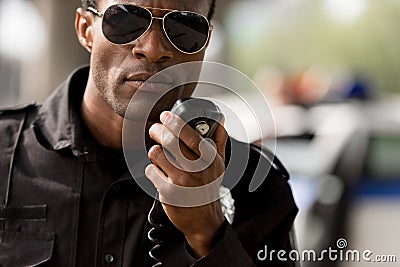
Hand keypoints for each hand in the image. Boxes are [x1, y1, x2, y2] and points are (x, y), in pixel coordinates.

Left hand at [145, 111, 227, 257]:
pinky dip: (152, 170)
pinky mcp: (167, 192)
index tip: (166, 115)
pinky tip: (160, 174)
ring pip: (156, 153)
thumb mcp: (219, 163)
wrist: (202, 218)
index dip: (175, 122)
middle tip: (155, 129)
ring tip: (160, 156)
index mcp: (209, 158)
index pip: (190, 134)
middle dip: (157, 130)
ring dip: (155, 152)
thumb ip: (219, 139)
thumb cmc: (208, 186)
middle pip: (170, 141)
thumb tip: (219, 117)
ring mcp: (181, 181)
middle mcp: (196, 169)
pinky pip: (150, 170)